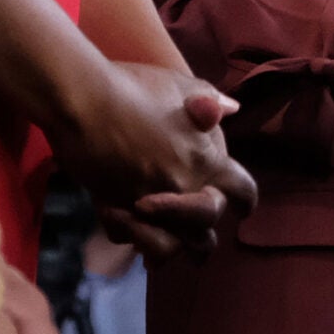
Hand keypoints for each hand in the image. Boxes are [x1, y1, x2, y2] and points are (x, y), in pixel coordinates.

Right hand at [50, 62, 258, 258]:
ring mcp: (151, 204)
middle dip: (202, 237)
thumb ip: (210, 100)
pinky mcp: (117, 210)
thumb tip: (232, 108)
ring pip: (170, 248)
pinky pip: (129, 238)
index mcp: (208, 159)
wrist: (87, 99)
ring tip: (157, 248)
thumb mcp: (181, 85)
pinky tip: (125, 224)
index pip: (244, 192)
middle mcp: (185, 187)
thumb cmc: (136, 86)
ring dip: (165, 247)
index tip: (242, 211)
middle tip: (195, 241)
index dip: (245, 203)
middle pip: (206, 229)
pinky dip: (129, 237)